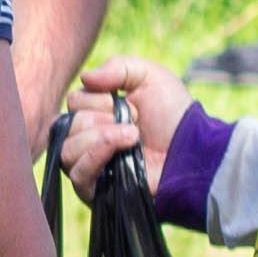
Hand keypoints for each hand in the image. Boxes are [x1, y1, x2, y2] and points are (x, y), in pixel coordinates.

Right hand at [54, 57, 188, 191]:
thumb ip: (118, 66)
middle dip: (99, 118)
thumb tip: (84, 77)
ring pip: (67, 149)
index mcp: (95, 113)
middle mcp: (86, 140)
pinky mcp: (94, 189)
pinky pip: (77, 173)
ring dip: (100, 137)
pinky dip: (98, 154)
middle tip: (133, 122)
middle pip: (65, 125)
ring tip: (133, 136)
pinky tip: (125, 146)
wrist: (192, 150)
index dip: (97, 100)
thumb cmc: (173, 115)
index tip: (130, 105)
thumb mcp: (151, 77)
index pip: (72, 102)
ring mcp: (88, 166)